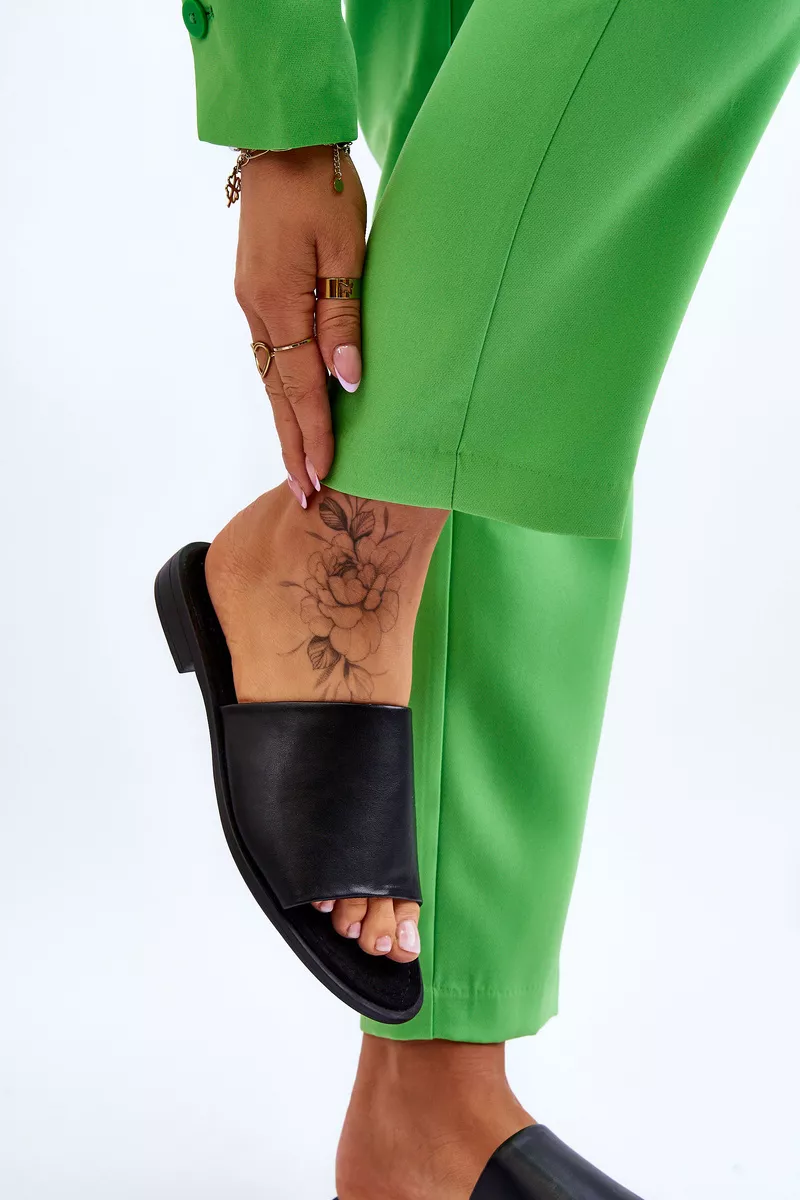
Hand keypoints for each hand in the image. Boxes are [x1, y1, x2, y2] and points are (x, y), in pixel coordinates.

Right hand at [234, 145, 366, 501]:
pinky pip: (268, 357)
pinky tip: (290, 412)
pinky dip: (280, 393)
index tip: (324, 477)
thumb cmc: (323, 190)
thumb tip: (346, 380)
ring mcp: (251, 303)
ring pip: (269, 380)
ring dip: (285, 426)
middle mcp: (257, 311)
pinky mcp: (255, 293)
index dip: (316, 434)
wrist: (282, 144)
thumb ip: (345, 317)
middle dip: (294, 447)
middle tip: (305, 496)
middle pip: (277, 395)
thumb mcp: (347, 250)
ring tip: (298, 468)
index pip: (300, 387)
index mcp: (279, 303)